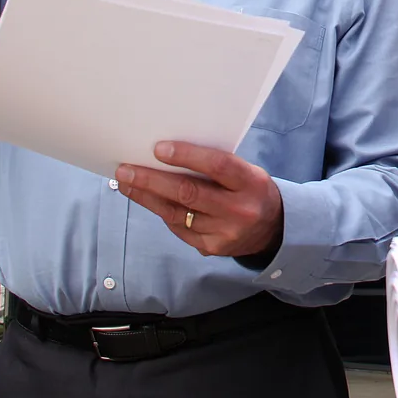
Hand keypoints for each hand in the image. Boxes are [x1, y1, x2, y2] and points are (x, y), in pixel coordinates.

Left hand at [115, 141, 284, 258]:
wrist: (273, 229)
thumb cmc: (250, 189)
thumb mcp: (246, 172)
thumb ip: (216, 165)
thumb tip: (168, 153)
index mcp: (250, 182)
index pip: (217, 166)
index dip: (187, 156)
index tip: (158, 149)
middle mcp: (239, 209)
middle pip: (189, 193)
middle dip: (152, 180)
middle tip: (125, 170)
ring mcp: (225, 232)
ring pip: (177, 213)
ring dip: (147, 197)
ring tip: (126, 183)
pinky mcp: (212, 248)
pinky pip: (180, 228)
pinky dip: (162, 211)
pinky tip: (147, 200)